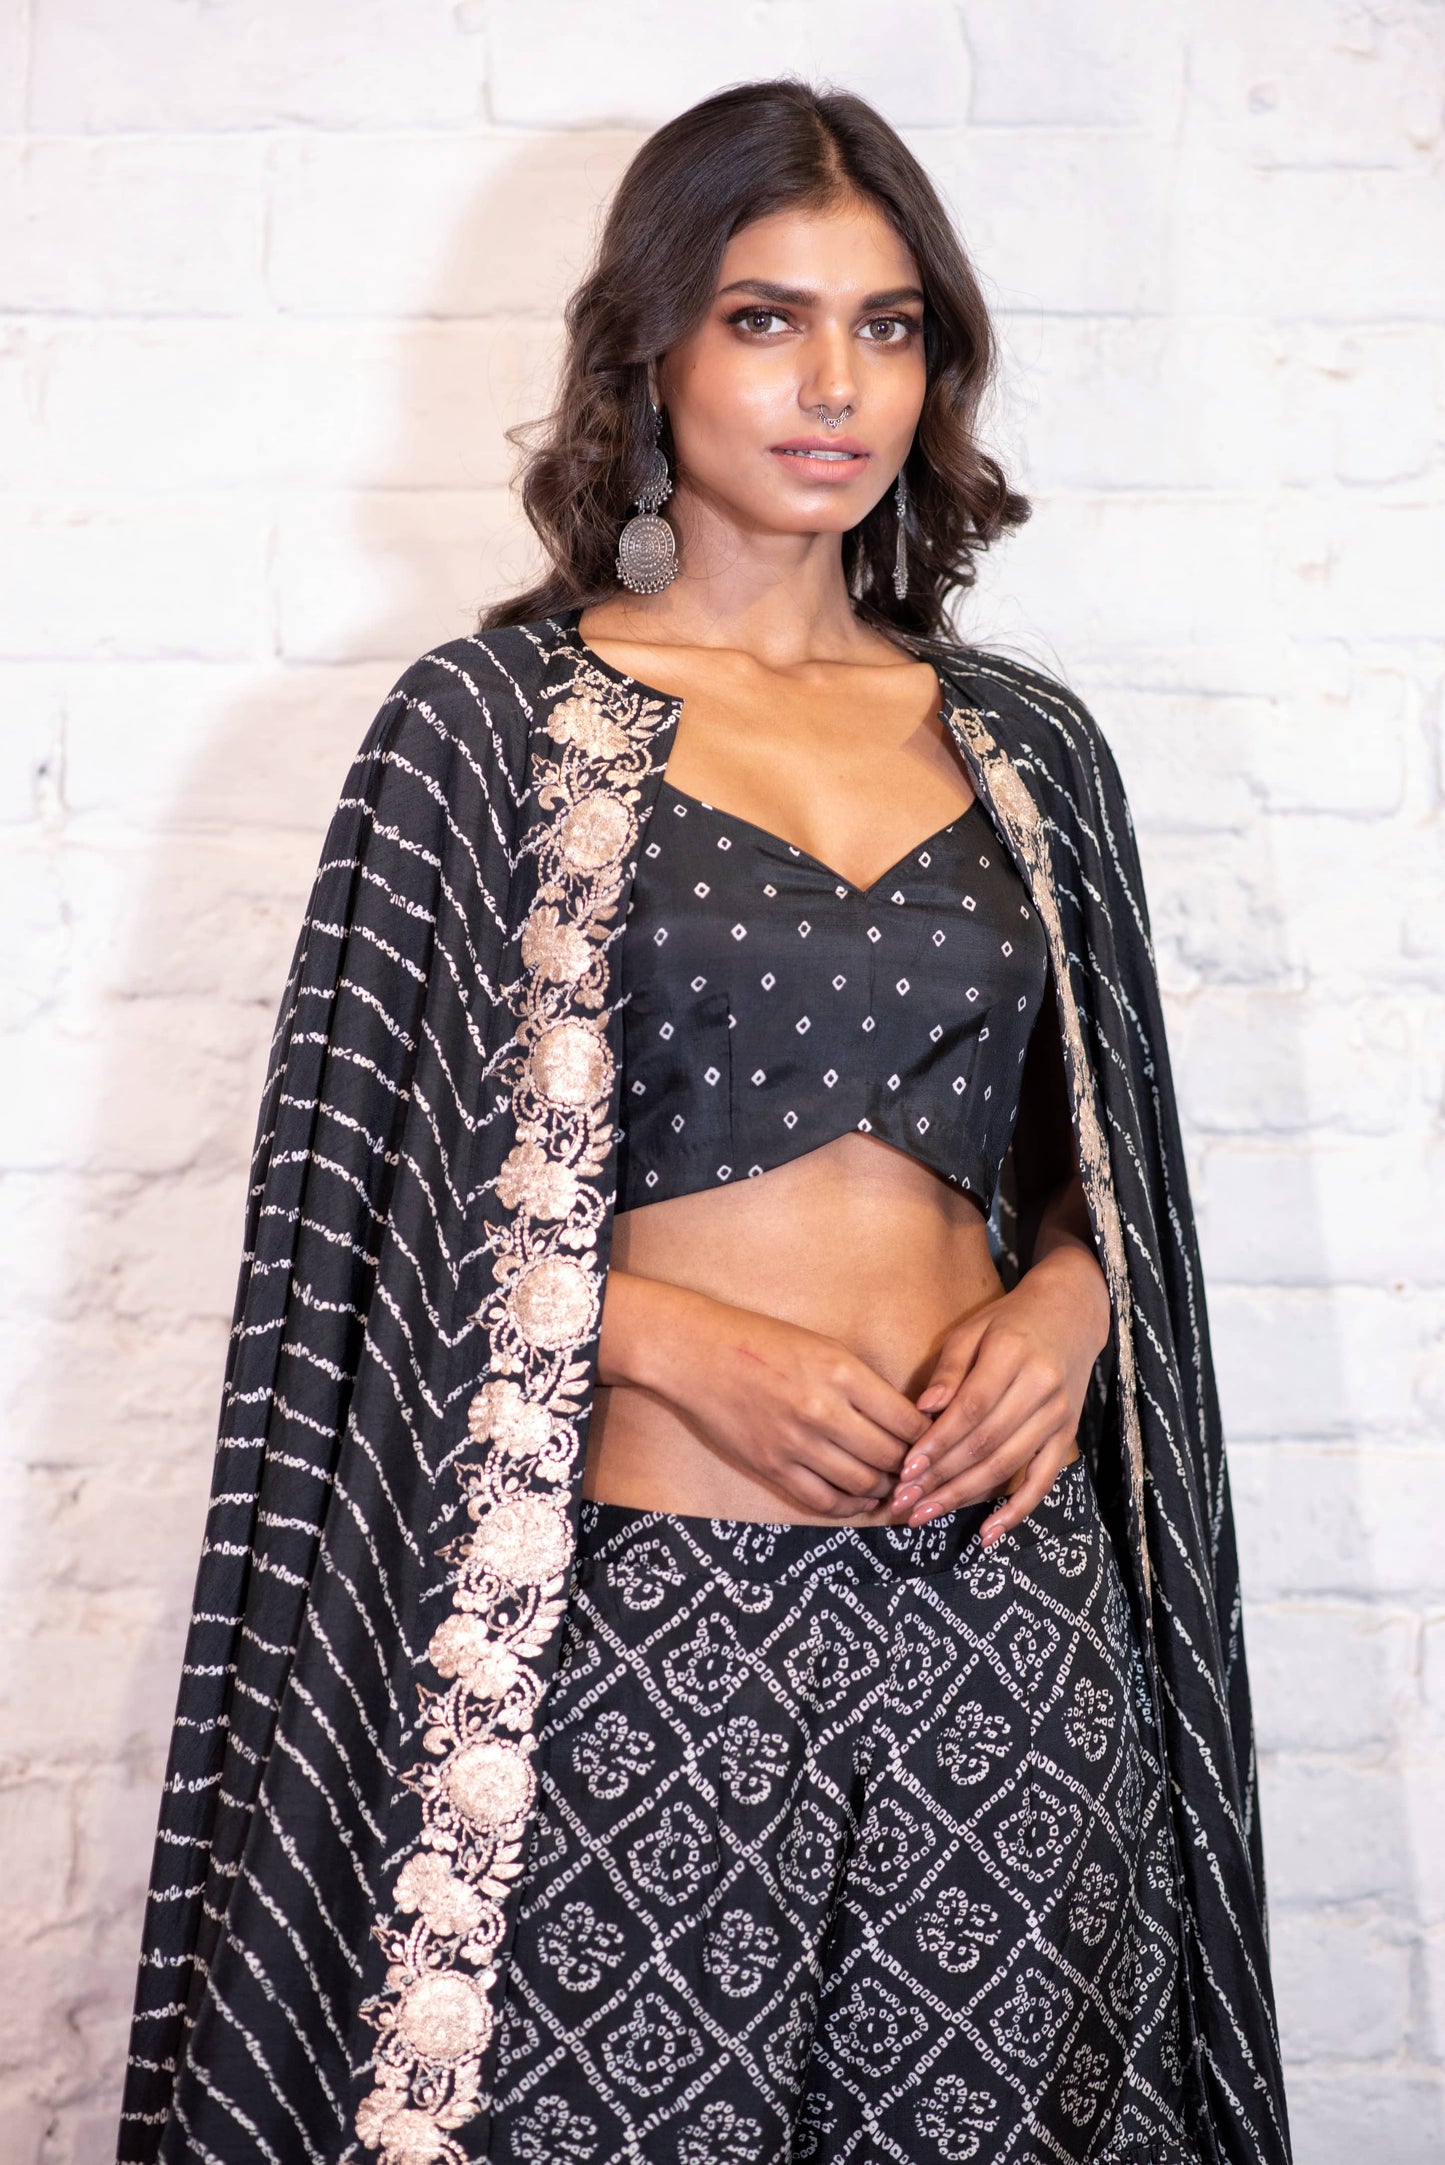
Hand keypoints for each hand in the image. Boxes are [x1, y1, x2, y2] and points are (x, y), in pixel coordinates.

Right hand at [604, 1276, 930, 1518]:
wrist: (695, 1353)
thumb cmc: (761, 1341)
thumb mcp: (824, 1347)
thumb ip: (864, 1384)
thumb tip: (906, 1421)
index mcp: (843, 1373)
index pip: (908, 1421)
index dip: (929, 1437)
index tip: (934, 1440)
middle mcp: (823, 1411)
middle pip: (892, 1457)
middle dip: (912, 1467)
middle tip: (920, 1469)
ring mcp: (796, 1443)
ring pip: (863, 1484)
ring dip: (885, 1488)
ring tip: (894, 1483)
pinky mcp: (772, 1466)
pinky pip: (824, 1501)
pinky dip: (851, 1505)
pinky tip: (861, 1498)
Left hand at [888, 1246, 1109, 1543]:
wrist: (1071, 1315)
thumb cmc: (1009, 1322)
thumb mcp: (973, 1330)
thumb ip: (949, 1369)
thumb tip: (924, 1409)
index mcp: (1012, 1354)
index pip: (971, 1408)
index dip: (938, 1442)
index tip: (906, 1468)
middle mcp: (1041, 1387)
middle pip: (986, 1443)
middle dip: (941, 1477)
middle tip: (904, 1502)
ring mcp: (1059, 1415)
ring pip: (1008, 1465)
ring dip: (964, 1496)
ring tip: (926, 1514)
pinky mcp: (1067, 1435)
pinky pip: (1043, 1480)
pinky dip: (1016, 1511)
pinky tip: (988, 1534)